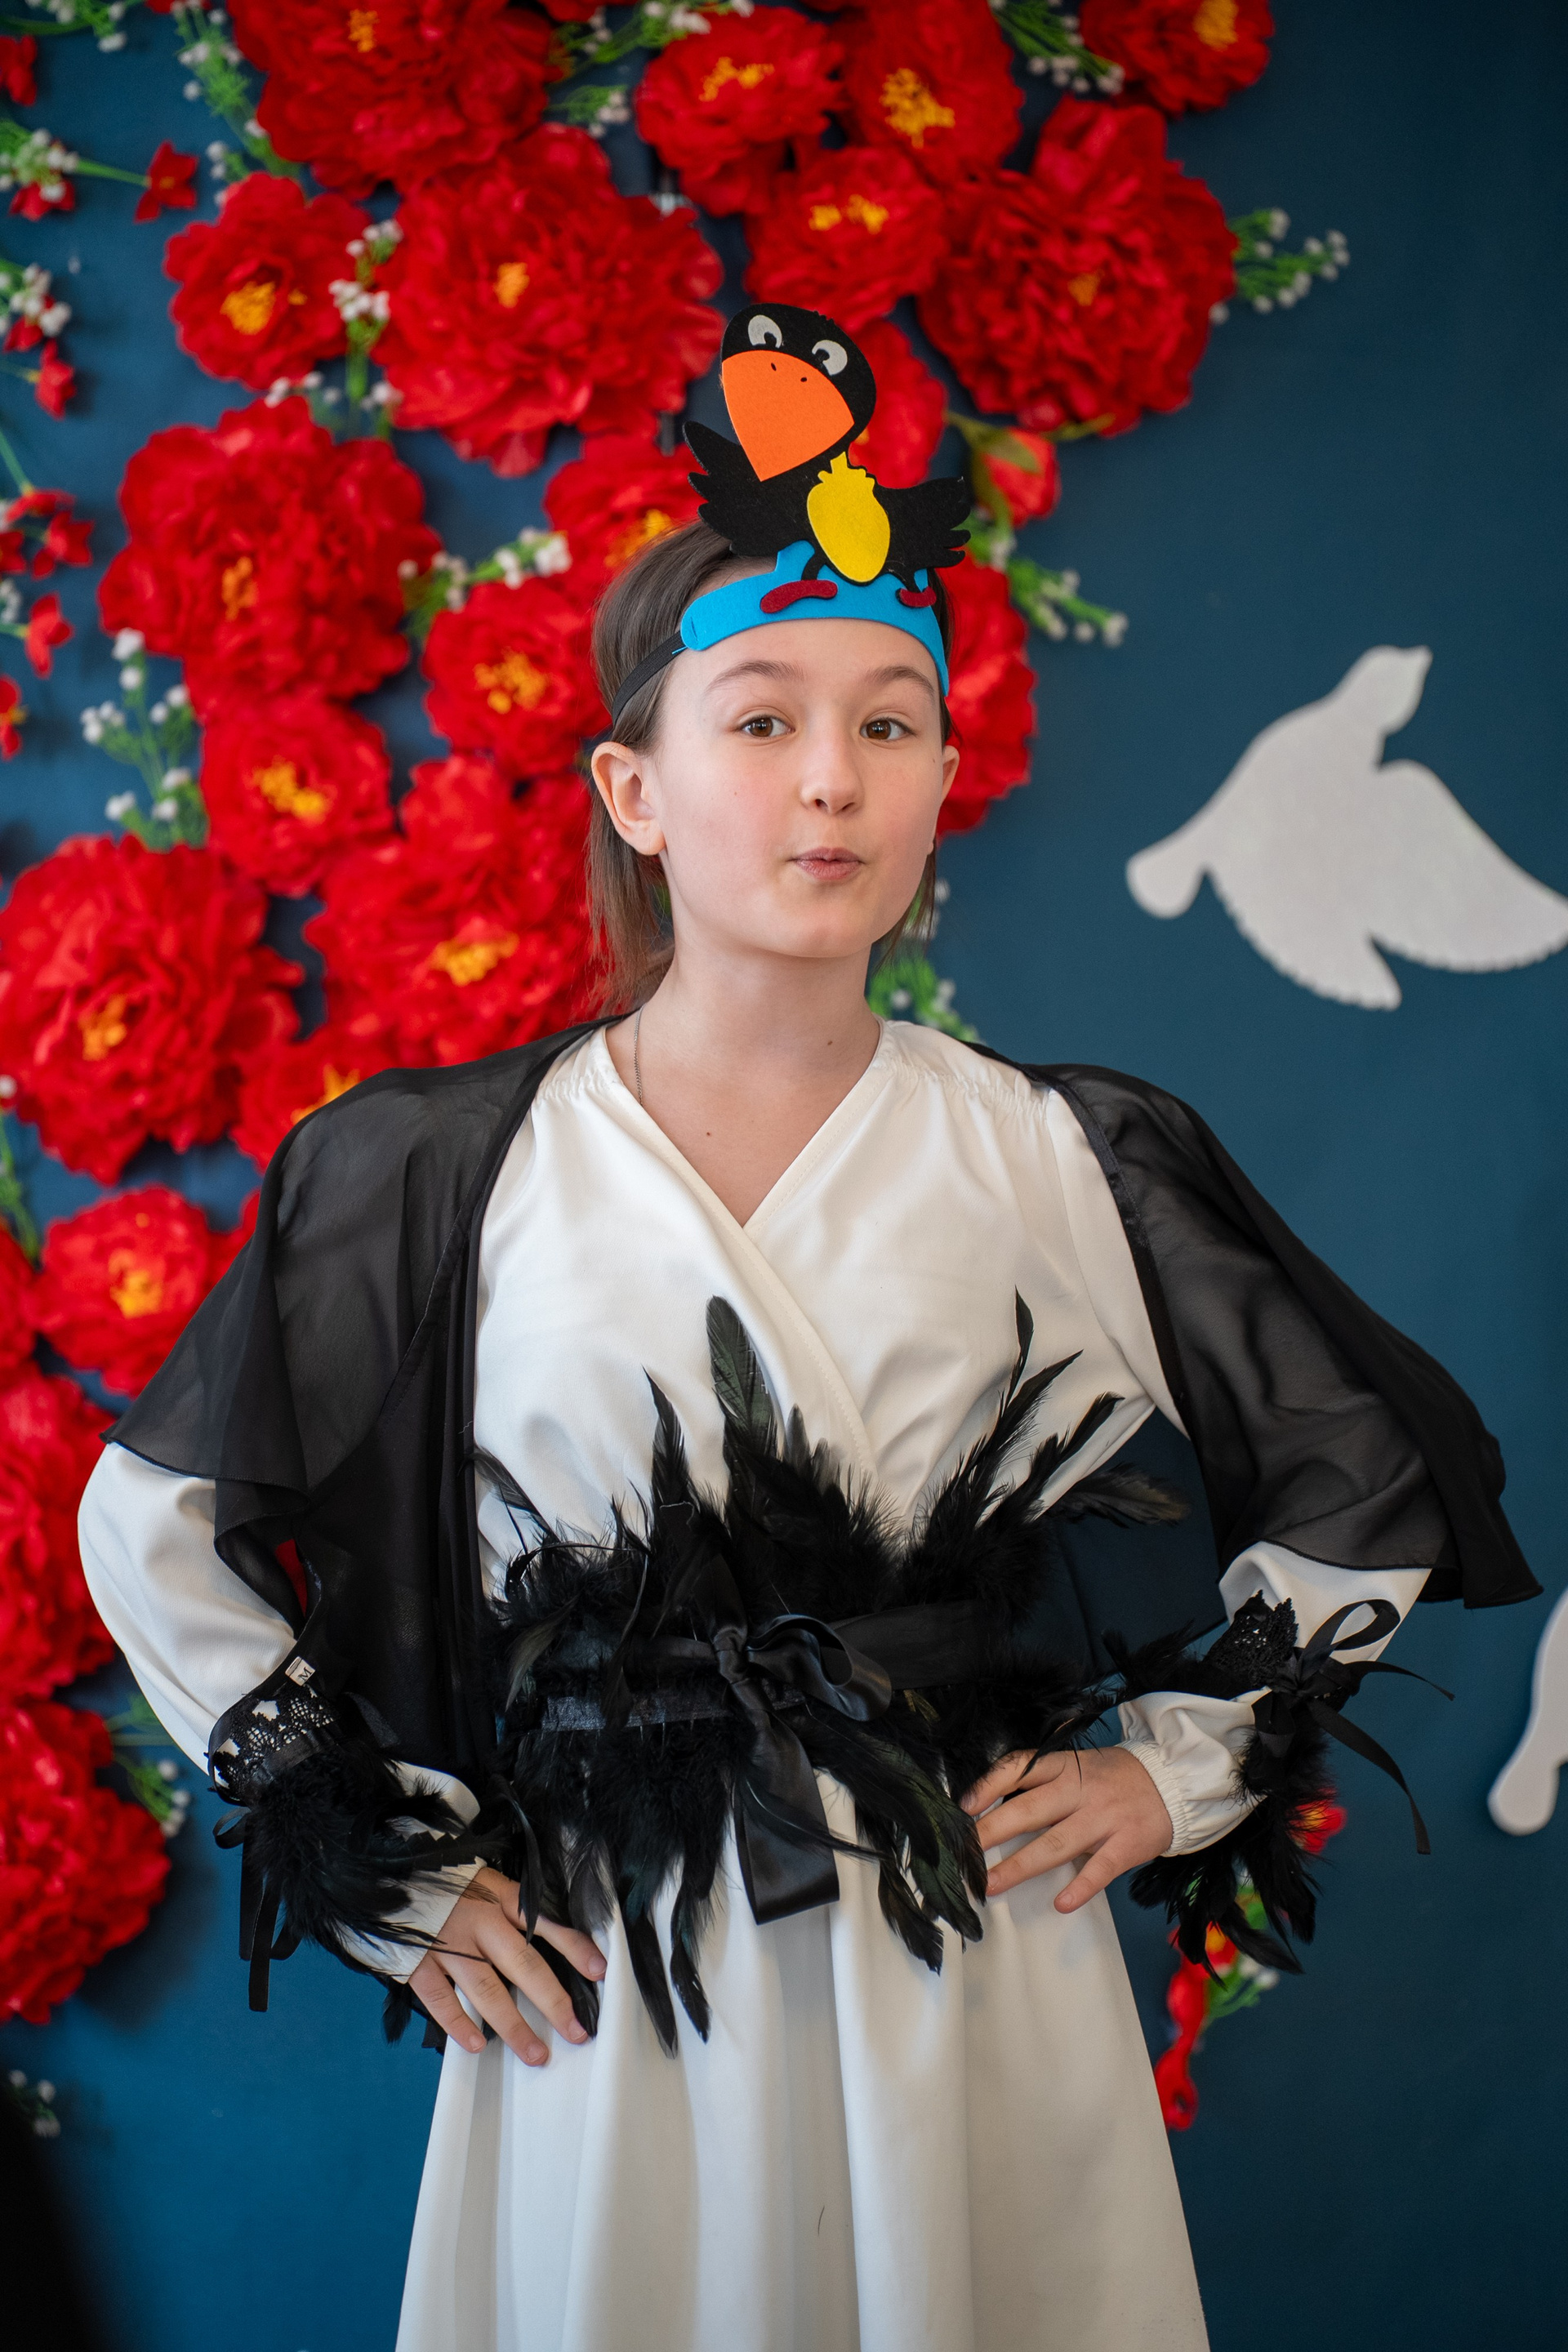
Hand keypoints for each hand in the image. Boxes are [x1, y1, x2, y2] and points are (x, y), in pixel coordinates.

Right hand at [408, 1866, 605, 2065]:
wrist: (394, 1870)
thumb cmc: (450, 1883)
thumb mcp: (489, 1882)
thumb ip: (515, 1908)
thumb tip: (554, 1939)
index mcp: (501, 1897)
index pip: (545, 1923)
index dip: (574, 1947)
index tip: (599, 1972)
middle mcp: (480, 1921)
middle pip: (523, 1965)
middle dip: (553, 2002)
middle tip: (577, 2032)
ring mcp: (448, 1943)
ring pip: (486, 1989)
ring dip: (513, 2026)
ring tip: (535, 2054)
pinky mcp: (418, 1961)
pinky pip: (440, 1998)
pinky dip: (458, 2023)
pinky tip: (477, 2045)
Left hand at [961, 1744, 1173, 1913]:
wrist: (1172, 1782)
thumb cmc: (1113, 1778)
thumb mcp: (1079, 1765)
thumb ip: (1044, 1780)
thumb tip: (995, 1802)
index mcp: (1065, 1767)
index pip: (1020, 1768)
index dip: (989, 1786)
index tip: (964, 1807)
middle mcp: (1080, 1790)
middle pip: (1029, 1810)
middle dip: (992, 1832)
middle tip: (964, 1855)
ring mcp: (1103, 1818)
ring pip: (1056, 1843)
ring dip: (1020, 1866)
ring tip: (991, 1884)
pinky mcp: (1126, 1844)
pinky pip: (1100, 1869)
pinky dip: (1081, 1887)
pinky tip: (1061, 1903)